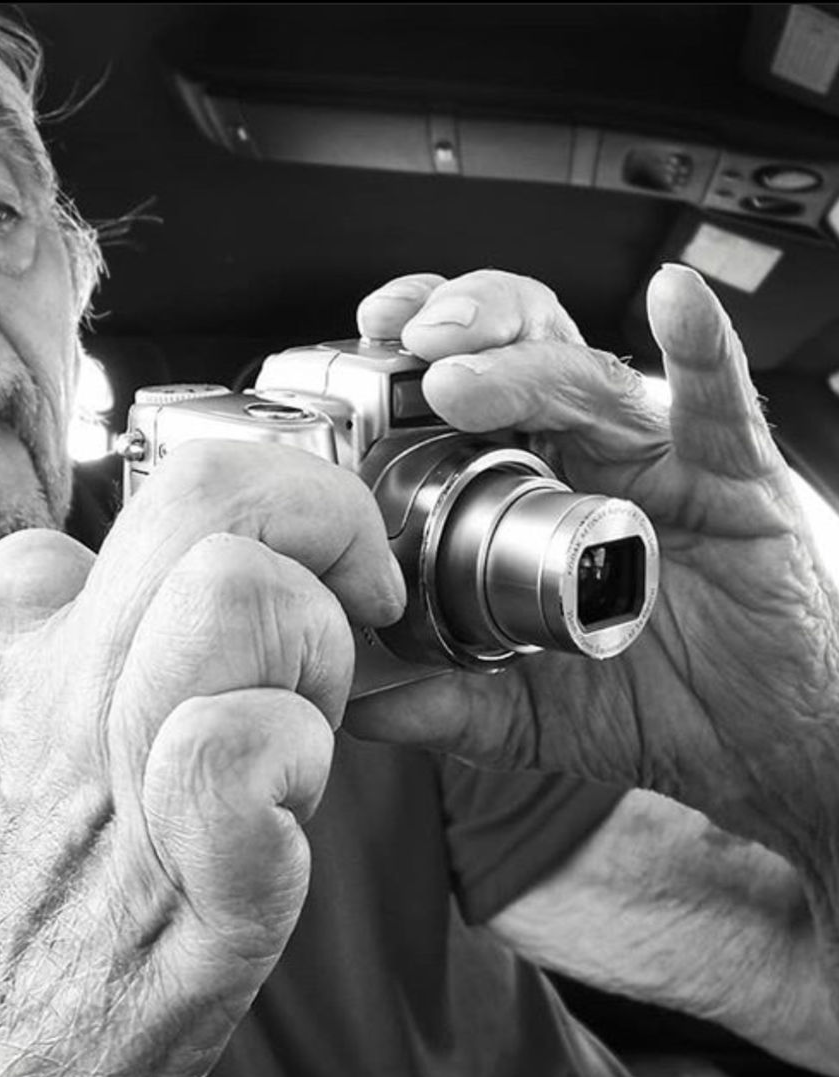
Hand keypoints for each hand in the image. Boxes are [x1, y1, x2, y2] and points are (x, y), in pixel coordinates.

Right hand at [0, 443, 402, 1076]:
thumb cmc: (32, 911)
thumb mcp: (18, 749)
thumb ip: (38, 638)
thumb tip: (52, 555)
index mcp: (58, 653)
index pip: (174, 480)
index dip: (289, 496)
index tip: (327, 570)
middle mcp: (81, 692)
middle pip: (213, 502)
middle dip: (331, 530)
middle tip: (360, 615)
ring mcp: (129, 780)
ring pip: (238, 602)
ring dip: (314, 654)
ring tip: (308, 733)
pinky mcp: (194, 887)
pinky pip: (241, 754)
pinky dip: (293, 764)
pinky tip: (285, 822)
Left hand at [346, 266, 838, 865]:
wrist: (751, 746)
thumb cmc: (644, 704)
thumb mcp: (520, 712)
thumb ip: (442, 703)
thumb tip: (354, 702)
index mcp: (529, 491)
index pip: (464, 395)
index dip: (414, 359)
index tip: (364, 347)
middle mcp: (587, 458)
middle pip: (519, 350)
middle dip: (460, 326)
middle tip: (408, 341)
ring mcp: (658, 461)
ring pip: (589, 373)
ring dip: (521, 356)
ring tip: (457, 370)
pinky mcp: (736, 482)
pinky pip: (718, 402)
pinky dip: (700, 347)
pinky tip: (674, 301)